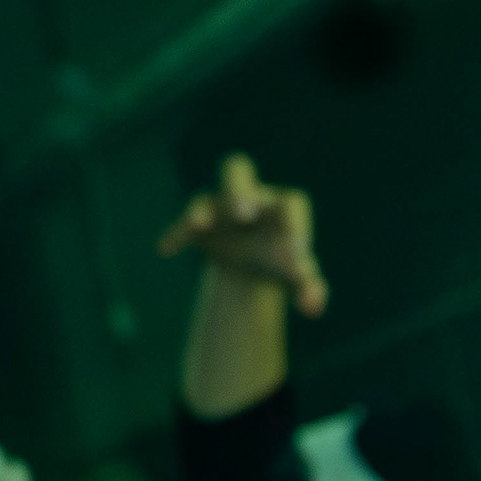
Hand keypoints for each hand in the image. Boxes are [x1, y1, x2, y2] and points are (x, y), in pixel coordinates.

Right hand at [154, 152, 325, 314]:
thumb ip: (311, 290)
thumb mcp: (300, 277)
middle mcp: (249, 198)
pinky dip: (176, 235)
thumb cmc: (283, 259)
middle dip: (238, 191)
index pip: (292, 203)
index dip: (296, 223)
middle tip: (244, 214)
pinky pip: (183, 226)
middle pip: (237, 171)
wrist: (253, 261)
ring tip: (200, 225)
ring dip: (201, 210)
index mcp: (281, 206)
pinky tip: (166, 249)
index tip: (298, 251)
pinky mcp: (198, 227)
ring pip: (205, 197)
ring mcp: (220, 209)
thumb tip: (313, 308)